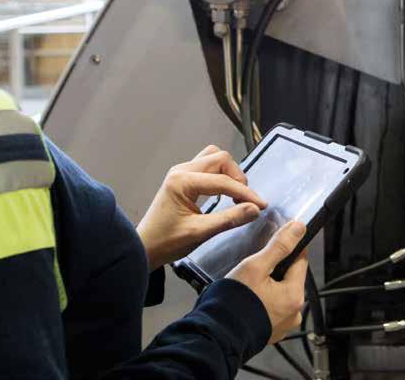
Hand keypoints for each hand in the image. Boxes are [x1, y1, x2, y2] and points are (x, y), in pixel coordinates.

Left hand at [137, 145, 266, 270]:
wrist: (144, 247)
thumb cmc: (166, 242)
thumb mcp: (199, 233)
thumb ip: (228, 219)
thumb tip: (254, 209)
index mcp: (182, 182)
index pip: (223, 181)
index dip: (245, 193)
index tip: (260, 205)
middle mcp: (181, 170)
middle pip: (220, 158)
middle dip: (237, 177)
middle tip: (246, 199)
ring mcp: (181, 171)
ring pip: (214, 157)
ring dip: (228, 172)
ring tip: (236, 193)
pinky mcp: (183, 176)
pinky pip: (207, 165)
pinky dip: (220, 174)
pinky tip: (223, 191)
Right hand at [227, 221, 307, 344]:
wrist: (217, 335)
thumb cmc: (235, 301)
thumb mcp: (256, 266)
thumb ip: (280, 246)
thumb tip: (299, 228)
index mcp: (295, 296)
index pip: (301, 260)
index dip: (288, 246)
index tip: (276, 239)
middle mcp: (294, 313)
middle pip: (291, 276)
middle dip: (277, 266)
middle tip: (256, 263)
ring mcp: (284, 324)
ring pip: (282, 291)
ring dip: (270, 283)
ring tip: (251, 280)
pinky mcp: (272, 331)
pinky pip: (274, 307)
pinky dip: (265, 298)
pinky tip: (250, 295)